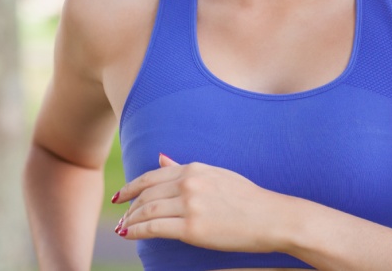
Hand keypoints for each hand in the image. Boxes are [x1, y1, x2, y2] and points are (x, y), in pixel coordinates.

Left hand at [112, 153, 289, 250]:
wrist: (271, 217)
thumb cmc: (247, 198)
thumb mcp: (216, 175)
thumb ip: (185, 168)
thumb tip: (161, 158)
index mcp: (195, 168)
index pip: (152, 176)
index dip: (131, 187)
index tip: (120, 196)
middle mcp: (189, 183)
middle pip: (146, 194)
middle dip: (129, 207)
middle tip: (121, 218)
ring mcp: (190, 205)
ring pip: (147, 211)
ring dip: (130, 221)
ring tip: (123, 229)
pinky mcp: (192, 229)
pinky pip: (154, 228)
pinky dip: (136, 231)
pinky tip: (129, 235)